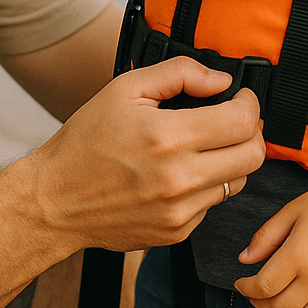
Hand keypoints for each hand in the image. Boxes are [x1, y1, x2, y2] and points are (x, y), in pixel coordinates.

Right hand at [29, 57, 263, 252]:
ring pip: (238, 181)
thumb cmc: (86, 140)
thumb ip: (179, 74)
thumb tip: (221, 80)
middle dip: (251, 130)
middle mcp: (179, 180)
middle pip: (253, 156)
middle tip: (233, 118)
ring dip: (231, 158)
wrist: (54, 200)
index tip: (240, 97)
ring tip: (203, 144)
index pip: (242, 123)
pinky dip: (207, 184)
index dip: (250, 104)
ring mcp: (180, 212)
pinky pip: (213, 203)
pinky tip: (181, 171)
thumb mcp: (126, 88)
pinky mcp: (177, 233)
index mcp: (167, 138)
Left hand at [233, 172, 307, 307]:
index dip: (247, 289)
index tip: (241, 284)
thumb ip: (265, 237)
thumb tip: (244, 260)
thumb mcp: (292, 211)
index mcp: (298, 254)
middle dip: (261, 304)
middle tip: (255, 294)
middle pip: (281, 307)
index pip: (264, 286)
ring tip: (278, 302)